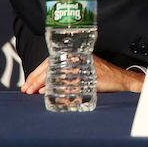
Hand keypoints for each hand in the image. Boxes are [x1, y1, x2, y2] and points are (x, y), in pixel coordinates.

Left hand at [21, 55, 144, 93]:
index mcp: (75, 54)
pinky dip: (57, 87)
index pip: (50, 61)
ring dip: (42, 82)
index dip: (36, 72)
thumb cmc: (102, 75)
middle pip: (50, 66)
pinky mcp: (88, 76)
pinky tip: (48, 92)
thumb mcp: (82, 71)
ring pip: (57, 72)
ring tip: (33, 91)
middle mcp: (78, 58)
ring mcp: (83, 66)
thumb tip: (42, 87)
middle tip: (26, 89)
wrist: (121, 79)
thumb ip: (65, 75)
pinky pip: (69, 82)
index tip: (27, 83)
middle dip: (36, 78)